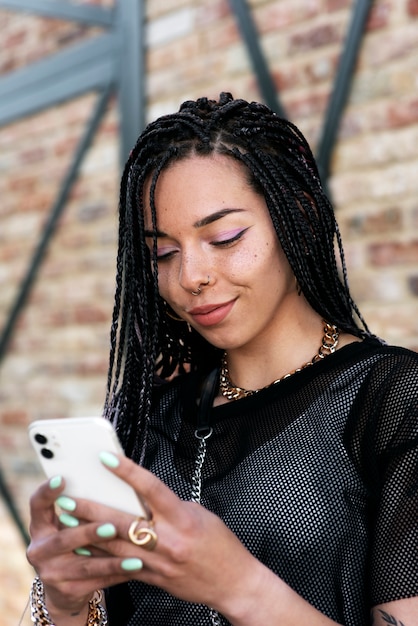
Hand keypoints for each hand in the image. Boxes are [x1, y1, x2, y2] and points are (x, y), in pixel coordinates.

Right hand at [26, 476, 137, 619]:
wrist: (64, 587)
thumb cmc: (75, 542)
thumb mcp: (68, 526)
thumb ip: (80, 509)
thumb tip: (109, 477)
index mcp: (40, 527)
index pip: (37, 505)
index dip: (47, 492)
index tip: (61, 478)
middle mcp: (39, 550)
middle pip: (64, 539)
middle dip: (89, 532)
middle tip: (112, 526)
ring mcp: (51, 573)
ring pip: (85, 564)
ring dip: (112, 560)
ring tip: (134, 555)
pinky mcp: (67, 591)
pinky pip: (97, 581)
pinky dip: (118, 573)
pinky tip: (135, 567)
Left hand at [72, 453, 261, 615]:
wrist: (233, 582)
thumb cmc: (219, 543)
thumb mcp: (198, 514)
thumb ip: (168, 505)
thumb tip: (141, 495)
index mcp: (182, 519)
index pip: (150, 489)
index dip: (127, 471)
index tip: (106, 458)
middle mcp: (169, 541)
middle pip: (123, 521)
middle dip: (91, 510)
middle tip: (67, 498)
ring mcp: (159, 563)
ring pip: (115, 547)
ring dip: (88, 533)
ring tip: (65, 521)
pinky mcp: (153, 579)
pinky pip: (122, 566)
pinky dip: (101, 555)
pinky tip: (84, 546)